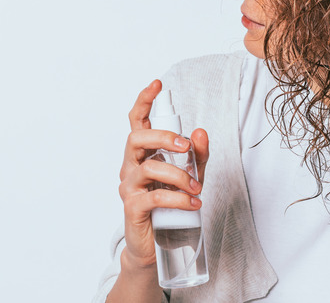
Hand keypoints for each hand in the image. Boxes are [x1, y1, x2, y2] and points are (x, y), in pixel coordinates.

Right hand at [117, 79, 209, 268]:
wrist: (158, 244)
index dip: (144, 102)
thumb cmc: (171, 204)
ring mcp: (129, 187)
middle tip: (185, 147)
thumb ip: (197, 154)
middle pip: (136, 138)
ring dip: (178, 175)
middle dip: (162, 137)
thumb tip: (200, 132)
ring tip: (197, 187)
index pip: (138, 122)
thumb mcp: (191, 175)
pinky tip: (193, 203)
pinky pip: (154, 197)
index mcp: (142, 154)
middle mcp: (131, 166)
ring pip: (148, 168)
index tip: (157, 84)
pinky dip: (178, 199)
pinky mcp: (133, 209)